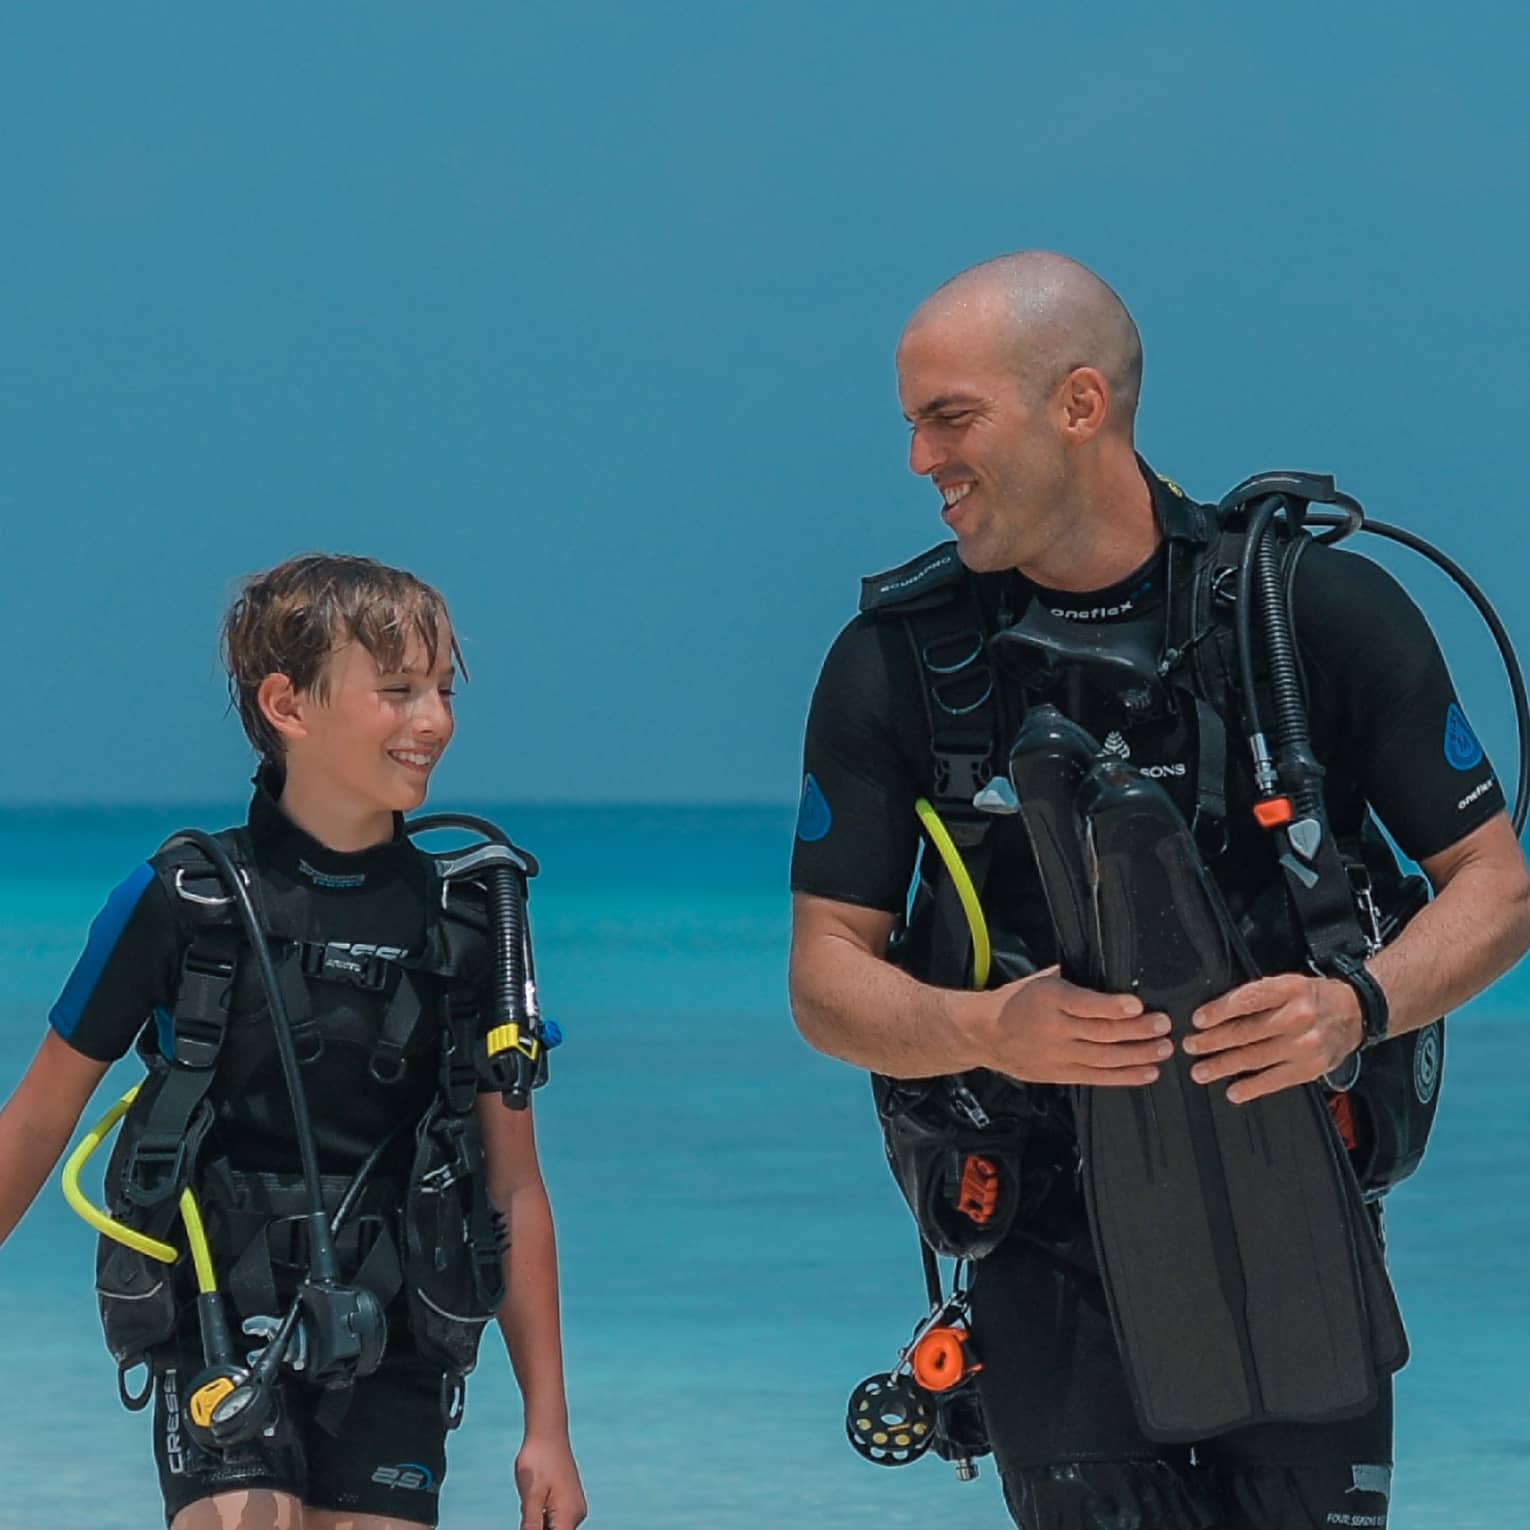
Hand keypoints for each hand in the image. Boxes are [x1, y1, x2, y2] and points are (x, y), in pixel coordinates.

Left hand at [515, 1431, 586, 1529]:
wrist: (547, 1432)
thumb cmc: (538, 1460)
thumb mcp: (530, 1496)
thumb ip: (531, 1525)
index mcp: (569, 1515)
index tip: (530, 1520)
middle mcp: (576, 1514)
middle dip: (537, 1529)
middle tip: (528, 1508)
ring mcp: (573, 1507)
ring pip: (553, 1528)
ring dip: (538, 1524)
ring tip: (530, 1502)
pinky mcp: (567, 1501)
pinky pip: (553, 1519)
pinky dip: (541, 1518)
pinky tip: (532, 1502)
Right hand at [977, 966, 1171, 1085]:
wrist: (984, 1033)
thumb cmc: (1017, 1000)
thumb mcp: (1040, 980)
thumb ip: (1072, 977)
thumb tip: (1109, 966)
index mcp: (1049, 999)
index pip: (1085, 1004)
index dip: (1113, 1007)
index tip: (1138, 1006)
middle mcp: (1054, 1029)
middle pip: (1101, 1033)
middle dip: (1137, 1031)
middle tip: (1164, 1026)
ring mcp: (1057, 1055)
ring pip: (1104, 1058)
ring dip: (1138, 1055)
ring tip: (1164, 1049)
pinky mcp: (1059, 1074)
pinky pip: (1097, 1077)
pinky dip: (1125, 1076)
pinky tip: (1148, 1072)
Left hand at [1185, 973, 1363, 1103]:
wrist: (1354, 1013)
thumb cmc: (1310, 997)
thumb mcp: (1286, 984)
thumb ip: (1257, 995)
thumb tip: (1214, 1012)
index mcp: (1289, 989)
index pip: (1247, 1000)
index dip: (1219, 1011)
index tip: (1197, 1020)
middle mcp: (1298, 1016)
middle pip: (1246, 1031)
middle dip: (1212, 1041)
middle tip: (1189, 1046)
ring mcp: (1306, 1045)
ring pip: (1255, 1058)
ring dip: (1223, 1066)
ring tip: (1200, 1071)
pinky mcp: (1311, 1068)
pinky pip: (1275, 1081)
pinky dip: (1251, 1087)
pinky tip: (1232, 1091)